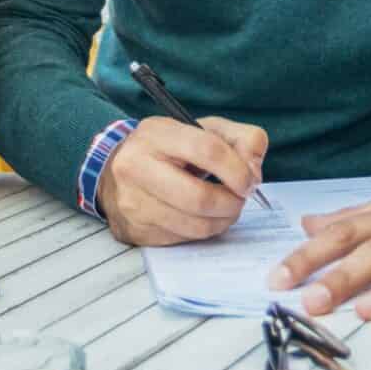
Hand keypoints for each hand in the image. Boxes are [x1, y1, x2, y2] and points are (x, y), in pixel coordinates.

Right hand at [98, 116, 267, 246]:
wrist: (116, 169)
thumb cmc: (170, 149)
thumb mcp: (204, 130)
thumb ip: (241, 138)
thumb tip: (254, 170)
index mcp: (156, 134)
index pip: (207, 150)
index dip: (237, 170)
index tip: (249, 180)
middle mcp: (136, 167)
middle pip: (199, 198)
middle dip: (231, 203)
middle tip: (239, 199)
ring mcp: (132, 202)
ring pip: (194, 226)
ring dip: (222, 221)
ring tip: (226, 209)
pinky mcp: (135, 230)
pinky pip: (182, 239)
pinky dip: (202, 232)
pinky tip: (203, 218)